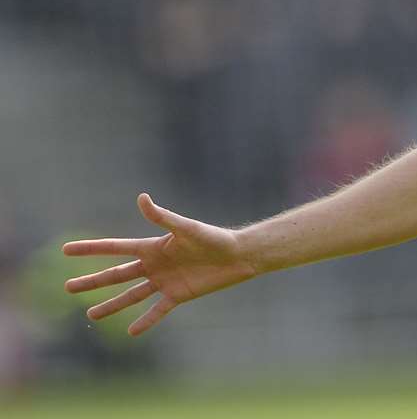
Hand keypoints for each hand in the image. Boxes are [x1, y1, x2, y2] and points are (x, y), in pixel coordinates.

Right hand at [64, 193, 258, 335]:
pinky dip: (145, 321)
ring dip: (111, 305)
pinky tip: (131, 331)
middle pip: (116, 275)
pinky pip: (157, 310)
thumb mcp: (185, 227)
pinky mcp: (178, 295)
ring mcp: (164, 281)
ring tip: (91, 314)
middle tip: (67, 287)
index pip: (114, 249)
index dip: (90, 249)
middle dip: (92, 281)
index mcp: (152, 247)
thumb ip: (162, 217)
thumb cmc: (212, 237)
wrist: (238, 255)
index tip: (65, 249)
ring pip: (131, 295)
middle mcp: (154, 265)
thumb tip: (141, 198)